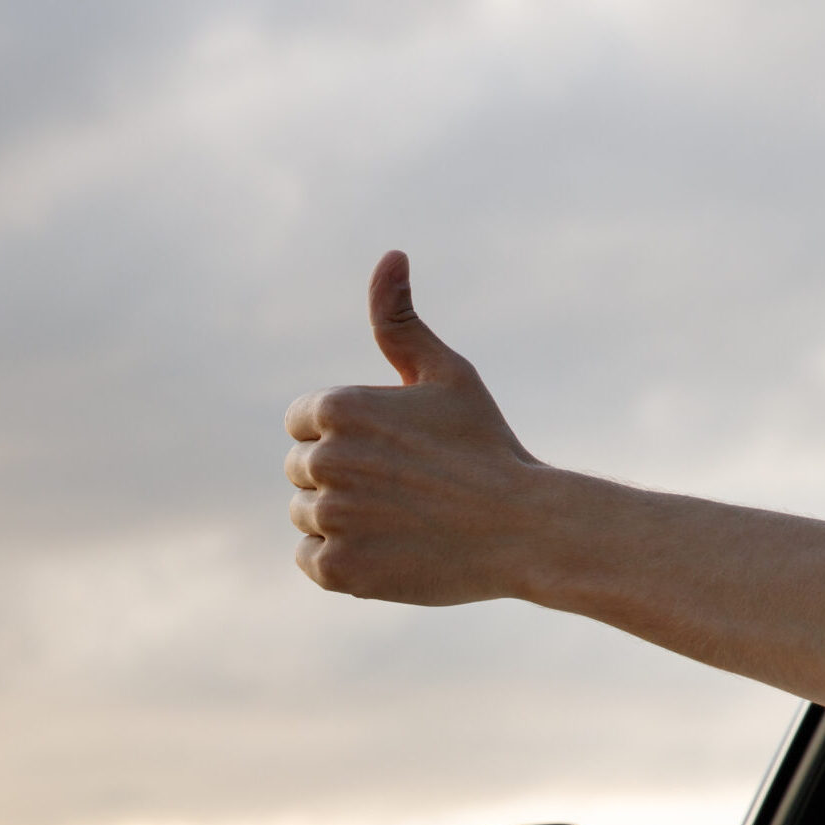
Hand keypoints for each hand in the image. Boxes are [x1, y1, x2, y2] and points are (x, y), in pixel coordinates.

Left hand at [285, 251, 541, 604]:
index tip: (388, 451)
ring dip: (342, 519)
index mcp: (338, 407)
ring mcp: (330, 518)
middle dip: (341, 477)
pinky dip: (342, 559)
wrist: (524, 529)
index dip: (344, 435)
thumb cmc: (487, 447)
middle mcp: (324, 460)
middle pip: (300, 470)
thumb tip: (390, 255)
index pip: (302, 422)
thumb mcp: (447, 374)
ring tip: (399, 520)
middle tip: (402, 490)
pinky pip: (310, 560)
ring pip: (305, 516)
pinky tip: (387, 550)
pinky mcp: (338, 570)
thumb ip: (400, 321)